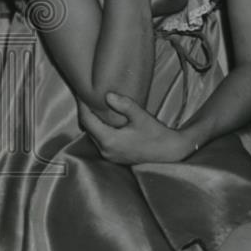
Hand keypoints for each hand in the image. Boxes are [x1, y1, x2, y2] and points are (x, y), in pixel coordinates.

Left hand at [77, 92, 195, 163]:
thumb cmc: (157, 134)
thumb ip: (125, 105)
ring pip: (94, 135)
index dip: (82, 106)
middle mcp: (106, 150)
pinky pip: (101, 140)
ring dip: (93, 121)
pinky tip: (106, 120)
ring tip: (94, 106)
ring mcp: (110, 155)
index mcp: (109, 141)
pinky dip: (100, 129)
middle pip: (88, 129)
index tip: (81, 93)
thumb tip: (108, 95)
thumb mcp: (141, 117)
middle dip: (86, 112)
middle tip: (86, 97)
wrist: (169, 151)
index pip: (88, 121)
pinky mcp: (115, 156)